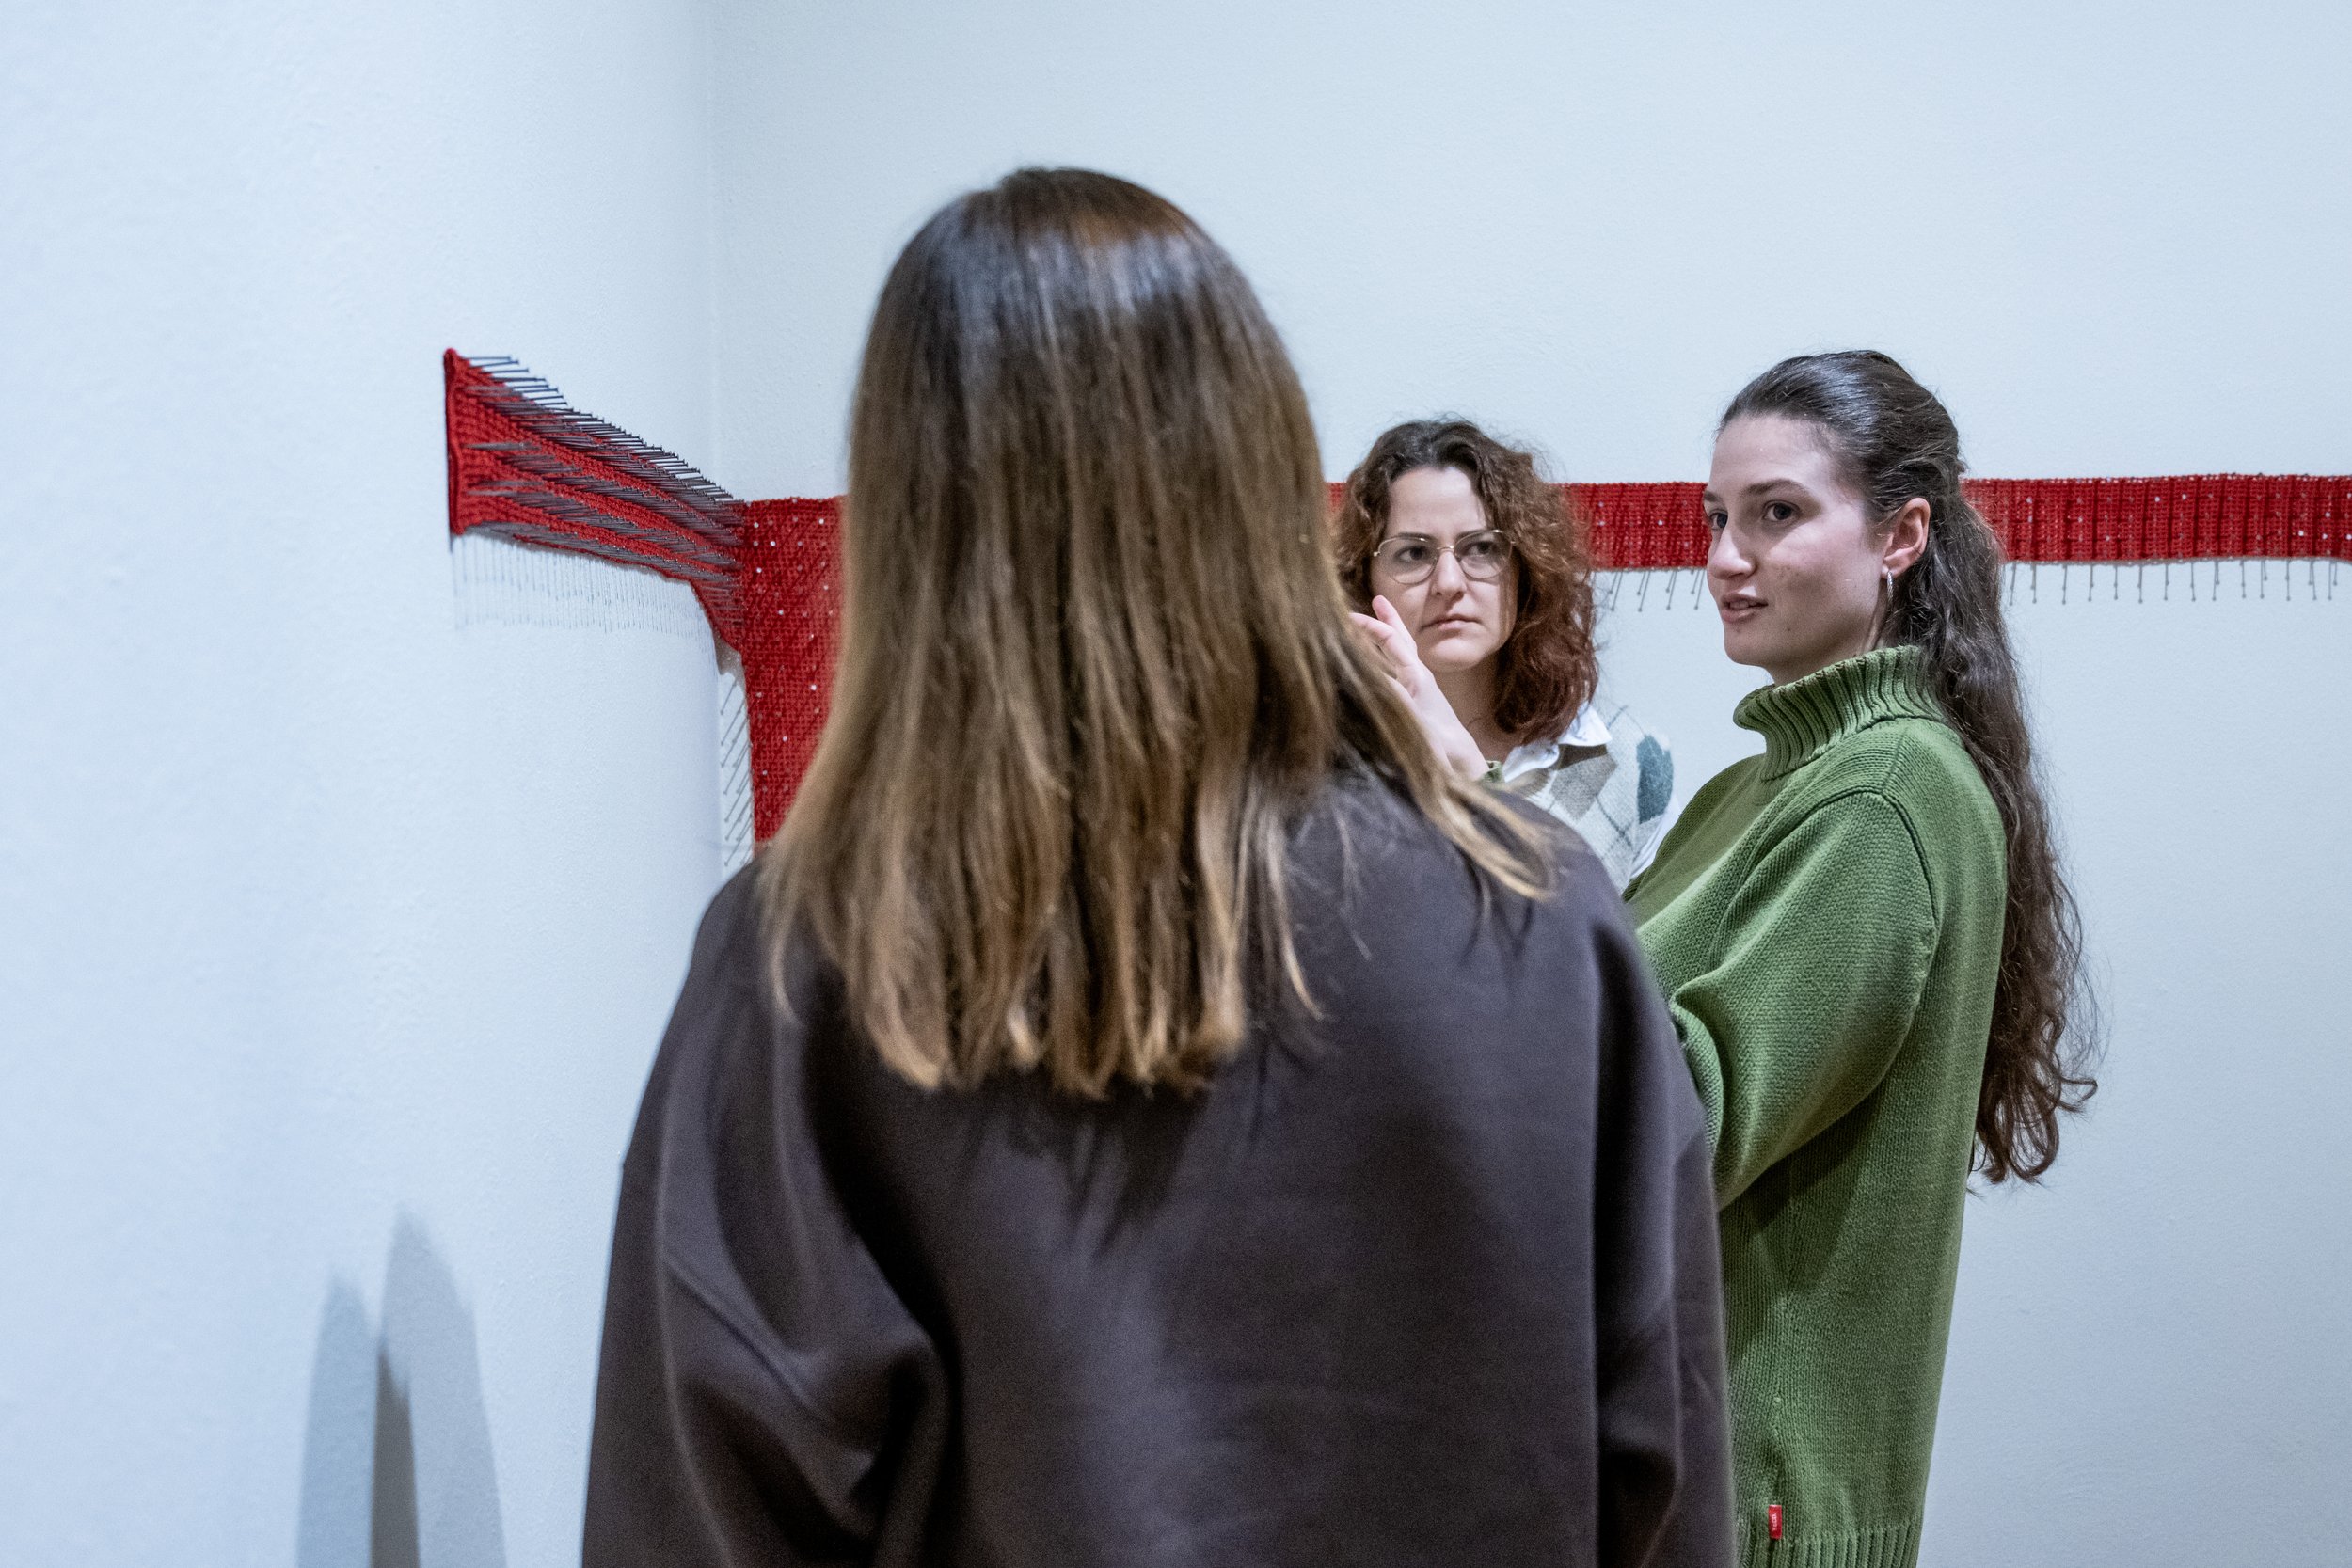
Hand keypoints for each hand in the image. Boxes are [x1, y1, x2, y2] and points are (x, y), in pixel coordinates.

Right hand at [1349, 596, 1488, 779]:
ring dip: (1388, 636)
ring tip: (1379, 621)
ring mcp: (1418, 685)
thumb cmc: (1438, 740)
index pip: (1390, 641)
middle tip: (1378, 599)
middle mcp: (1418, 675)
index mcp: (1416, 675)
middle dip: (1388, 619)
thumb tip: (1369, 675)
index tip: (1346, 616)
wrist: (1459, 755)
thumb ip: (1393, 696)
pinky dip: (1385, 659)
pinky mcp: (1417, 698)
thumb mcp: (1412, 717)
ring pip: (1400, 653)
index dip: (1369, 626)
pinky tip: (1378, 661)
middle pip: (1400, 639)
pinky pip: (1397, 670)